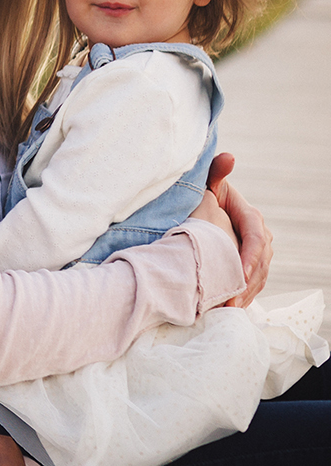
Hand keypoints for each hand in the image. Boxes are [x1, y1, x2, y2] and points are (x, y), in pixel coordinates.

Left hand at [207, 152, 272, 305]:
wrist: (206, 210)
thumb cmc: (204, 196)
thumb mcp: (207, 185)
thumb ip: (215, 172)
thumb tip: (228, 157)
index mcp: (251, 217)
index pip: (256, 238)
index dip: (249, 257)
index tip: (239, 274)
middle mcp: (260, 236)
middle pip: (260, 263)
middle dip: (247, 283)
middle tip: (230, 301)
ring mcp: (258, 253)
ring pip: (259, 276)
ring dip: (246, 293)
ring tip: (229, 308)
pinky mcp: (252, 265)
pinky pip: (253, 283)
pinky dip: (244, 295)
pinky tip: (230, 308)